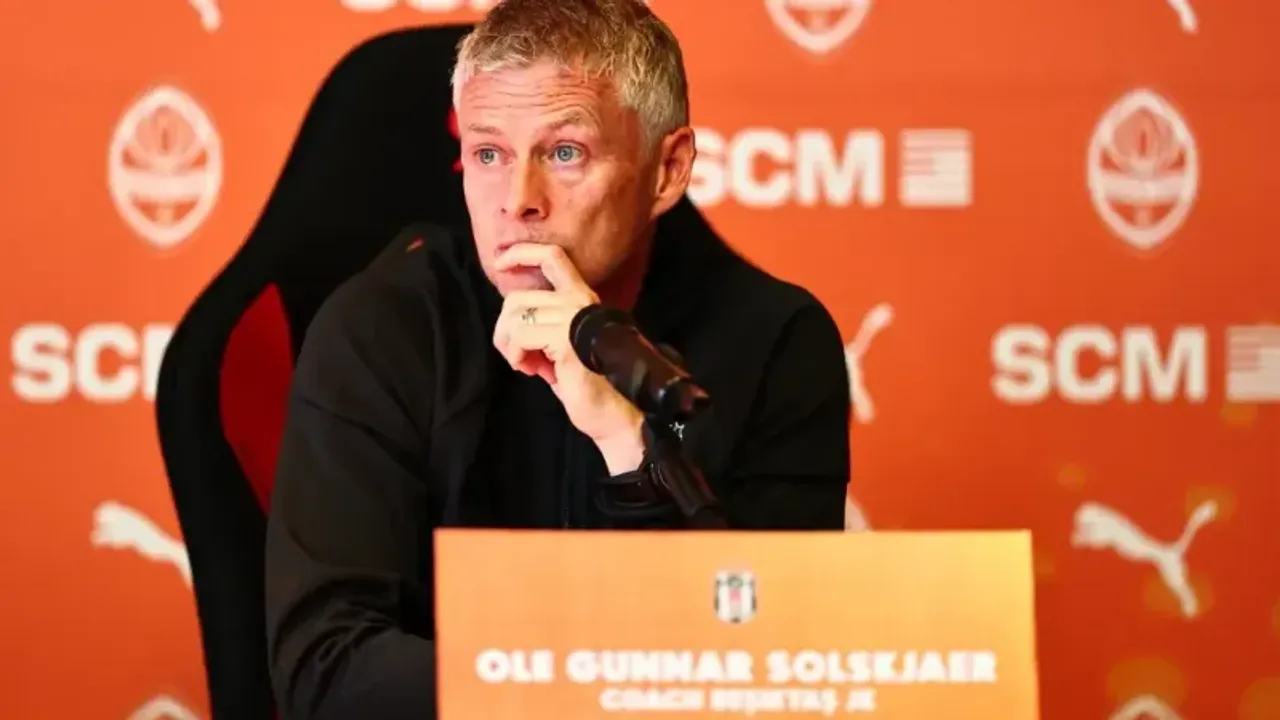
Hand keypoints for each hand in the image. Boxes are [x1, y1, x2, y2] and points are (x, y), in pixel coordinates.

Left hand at [492, 244, 644, 472]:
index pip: (552, 257)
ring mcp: (575, 317)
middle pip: (518, 296)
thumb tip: (512, 322)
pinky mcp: (566, 338)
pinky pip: (520, 335)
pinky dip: (515, 355)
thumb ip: (543, 329)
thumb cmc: (592, 388)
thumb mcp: (561, 350)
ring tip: (528, 366)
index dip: (522, 253)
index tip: (499, 263)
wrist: (618, 417)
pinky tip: (531, 371)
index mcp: (583, 299)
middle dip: (505, 330)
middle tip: (519, 358)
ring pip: (514, 315)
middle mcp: (581, 300)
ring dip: (510, 345)